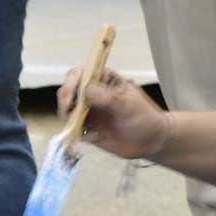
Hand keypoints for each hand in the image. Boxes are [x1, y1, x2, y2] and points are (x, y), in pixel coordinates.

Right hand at [56, 69, 170, 160]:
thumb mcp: (128, 105)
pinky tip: (79, 135)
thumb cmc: (144, 118)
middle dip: (65, 99)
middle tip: (69, 111)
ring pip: (67, 108)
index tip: (73, 93)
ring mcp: (88, 110)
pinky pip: (71, 126)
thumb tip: (84, 91)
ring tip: (73, 124)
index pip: (81, 73)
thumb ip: (107, 97)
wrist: (150, 141)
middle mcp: (92, 93)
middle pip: (69, 90)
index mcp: (103, 79)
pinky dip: (70, 129)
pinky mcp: (87, 128)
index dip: (73, 81)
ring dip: (66, 115)